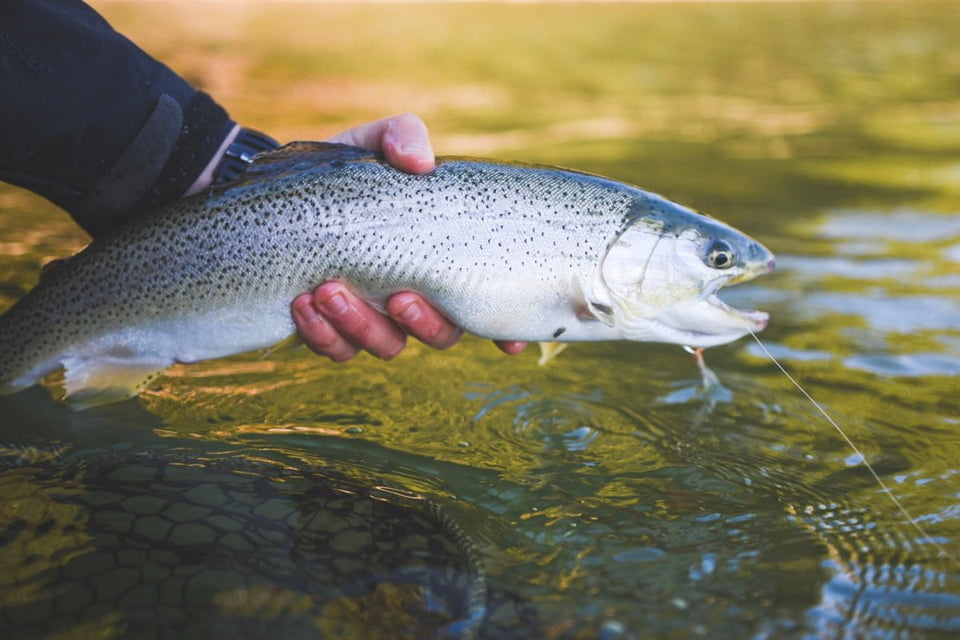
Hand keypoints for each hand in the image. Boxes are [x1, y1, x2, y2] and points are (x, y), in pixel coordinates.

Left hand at [291, 113, 526, 360]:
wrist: (284, 189)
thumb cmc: (348, 170)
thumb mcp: (375, 142)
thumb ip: (402, 136)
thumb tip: (420, 163)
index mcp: (440, 260)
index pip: (484, 302)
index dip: (505, 331)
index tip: (512, 344)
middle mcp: (415, 297)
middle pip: (443, 334)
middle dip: (423, 323)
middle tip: (397, 297)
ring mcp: (375, 319)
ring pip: (388, 346)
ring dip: (361, 326)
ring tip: (328, 290)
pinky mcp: (332, 331)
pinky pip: (337, 351)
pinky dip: (323, 333)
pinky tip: (303, 301)